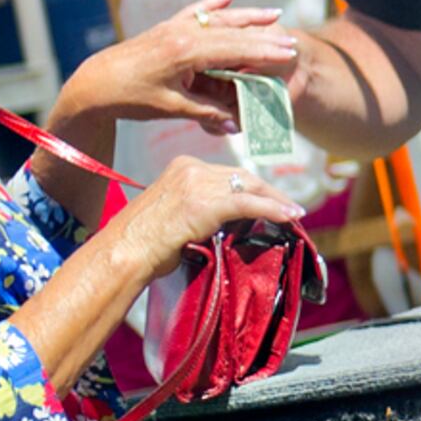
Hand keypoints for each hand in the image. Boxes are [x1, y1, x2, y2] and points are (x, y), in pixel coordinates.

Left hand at [51, 0, 301, 158]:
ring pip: (217, 18)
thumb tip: (236, 124)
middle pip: (231, 32)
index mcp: (185, 52)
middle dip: (263, 36)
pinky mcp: (166, 28)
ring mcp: (174, 27)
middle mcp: (182, 33)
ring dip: (246, 16)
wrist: (96, 83)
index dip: (263, 52)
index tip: (289, 52)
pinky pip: (195, 12)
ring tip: (274, 13)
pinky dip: (212, 4)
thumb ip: (205, 112)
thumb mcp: (170, 108)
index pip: (234, 49)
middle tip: (292, 41)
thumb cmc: (131, 97)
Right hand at [106, 157, 307, 276]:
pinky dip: (273, 209)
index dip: (253, 187)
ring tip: (294, 214)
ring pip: (249, 188)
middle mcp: (192, 169)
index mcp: (182, 167)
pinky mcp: (206, 203)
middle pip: (242, 177)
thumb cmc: (145, 244)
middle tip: (290, 207)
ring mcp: (198, 183)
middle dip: (269, 192)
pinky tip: (290, 217)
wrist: (126, 252)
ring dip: (276, 202)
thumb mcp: (176, 215)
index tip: (270, 199)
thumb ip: (201, 209)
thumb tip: (231, 221)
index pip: (227, 174)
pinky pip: (249, 204)